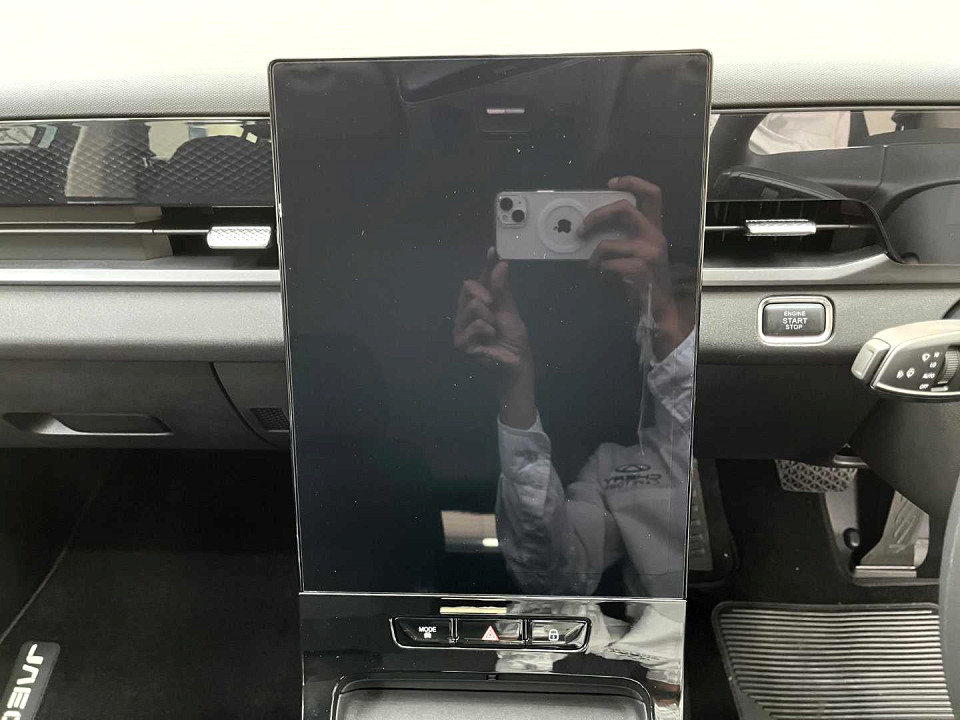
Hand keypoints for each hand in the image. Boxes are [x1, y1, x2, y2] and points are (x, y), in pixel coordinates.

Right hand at [453, 249, 535, 427]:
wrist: (516, 367)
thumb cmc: (513, 342)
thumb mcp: (509, 312)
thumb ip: (502, 290)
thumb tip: (501, 263)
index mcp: (478, 304)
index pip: (479, 279)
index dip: (486, 264)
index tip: (494, 249)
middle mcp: (465, 314)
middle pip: (468, 287)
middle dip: (487, 295)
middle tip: (494, 309)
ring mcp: (461, 329)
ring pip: (472, 305)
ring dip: (490, 318)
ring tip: (494, 333)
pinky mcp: (461, 344)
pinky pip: (475, 325)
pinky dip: (487, 331)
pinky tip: (490, 342)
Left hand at [581, 176, 687, 358]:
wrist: (657, 312)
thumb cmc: (641, 282)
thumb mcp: (636, 254)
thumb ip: (621, 237)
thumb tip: (590, 227)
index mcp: (654, 229)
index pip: (652, 194)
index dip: (631, 181)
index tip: (610, 183)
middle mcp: (655, 236)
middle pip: (623, 208)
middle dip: (596, 216)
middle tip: (581, 229)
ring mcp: (649, 252)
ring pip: (606, 244)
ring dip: (593, 260)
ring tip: (596, 270)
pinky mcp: (640, 268)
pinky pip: (606, 265)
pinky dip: (600, 275)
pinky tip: (607, 282)